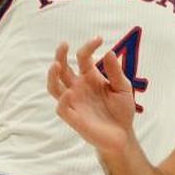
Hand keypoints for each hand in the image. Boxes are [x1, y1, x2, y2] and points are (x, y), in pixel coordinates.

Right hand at [46, 37, 136, 155]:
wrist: (123, 135)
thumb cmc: (121, 110)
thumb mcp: (123, 87)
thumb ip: (115, 72)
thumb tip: (109, 52)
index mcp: (89, 77)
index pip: (83, 57)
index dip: (88, 47)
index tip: (98, 39)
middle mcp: (78, 87)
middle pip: (62, 68)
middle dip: (60, 55)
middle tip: (64, 44)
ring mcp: (74, 101)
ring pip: (54, 86)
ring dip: (52, 76)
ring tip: (56, 64)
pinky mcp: (73, 117)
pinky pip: (62, 107)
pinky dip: (63, 99)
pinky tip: (69, 92)